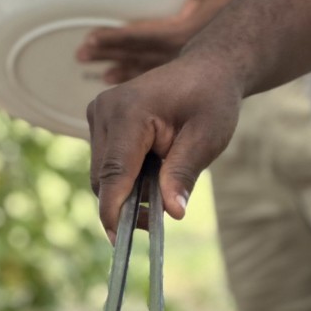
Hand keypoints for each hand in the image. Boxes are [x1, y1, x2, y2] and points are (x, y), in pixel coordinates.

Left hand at [75, 0, 256, 82]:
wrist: (264, 15)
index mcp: (178, 29)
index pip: (136, 34)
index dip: (111, 36)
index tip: (89, 38)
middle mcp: (178, 48)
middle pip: (134, 53)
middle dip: (108, 53)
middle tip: (80, 55)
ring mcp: (184, 60)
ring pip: (146, 68)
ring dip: (122, 69)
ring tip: (100, 75)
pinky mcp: (191, 63)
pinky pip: (160, 73)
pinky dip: (142, 75)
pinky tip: (131, 80)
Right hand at [87, 52, 242, 239]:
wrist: (207, 69)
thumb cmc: (211, 99)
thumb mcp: (207, 137)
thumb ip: (184, 172)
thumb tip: (173, 212)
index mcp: (128, 112)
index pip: (114, 172)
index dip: (114, 210)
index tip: (119, 241)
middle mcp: (104, 110)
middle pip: (104, 177)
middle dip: (126, 204)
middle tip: (162, 219)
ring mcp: (99, 113)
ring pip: (102, 172)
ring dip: (126, 191)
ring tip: (163, 193)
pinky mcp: (102, 120)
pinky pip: (107, 161)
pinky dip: (126, 177)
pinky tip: (154, 175)